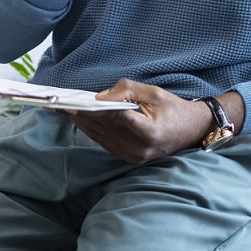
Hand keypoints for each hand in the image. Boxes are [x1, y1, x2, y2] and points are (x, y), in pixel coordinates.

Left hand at [63, 79, 211, 165]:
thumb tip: (98, 97)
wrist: (192, 131)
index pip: (114, 117)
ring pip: (100, 137)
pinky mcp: (130, 159)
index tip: (71, 102)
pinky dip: (91, 129)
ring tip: (62, 109)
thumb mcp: (152, 92)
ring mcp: (134, 157)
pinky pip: (105, 142)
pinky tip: (78, 119)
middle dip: (79, 115)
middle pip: (102, 129)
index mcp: (148, 132)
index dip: (90, 109)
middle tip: (57, 103)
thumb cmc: (174, 108)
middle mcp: (139, 149)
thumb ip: (125, 91)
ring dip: (81, 123)